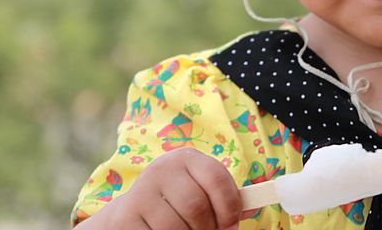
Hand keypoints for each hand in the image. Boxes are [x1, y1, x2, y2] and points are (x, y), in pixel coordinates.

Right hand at [81, 148, 242, 229]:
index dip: (229, 206)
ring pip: (176, 226)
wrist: (132, 214)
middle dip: (209, 228)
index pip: (216, 177)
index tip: (232, 225)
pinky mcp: (126, 217)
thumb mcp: (199, 191)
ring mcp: (141, 193)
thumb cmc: (176, 204)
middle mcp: (161, 169)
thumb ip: (224, 198)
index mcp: (185, 159)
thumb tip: (255, 205)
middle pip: (196, 206)